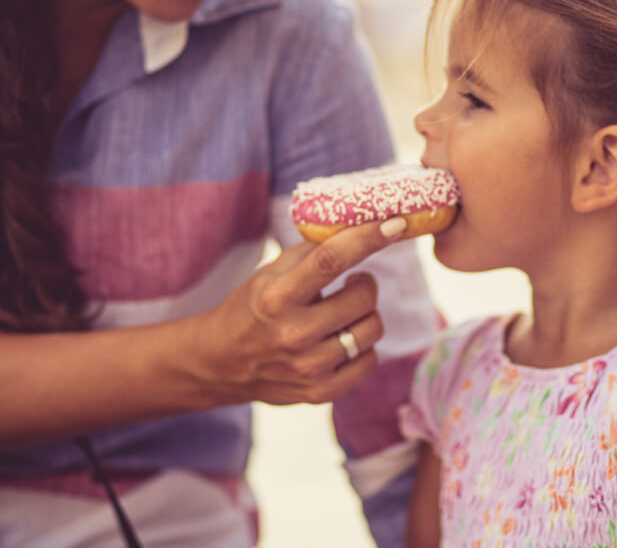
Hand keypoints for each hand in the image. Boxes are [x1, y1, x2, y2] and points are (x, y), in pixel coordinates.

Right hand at [187, 218, 405, 406]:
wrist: (221, 363)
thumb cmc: (252, 308)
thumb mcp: (269, 273)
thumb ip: (311, 252)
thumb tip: (357, 227)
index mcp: (277, 297)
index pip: (331, 260)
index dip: (367, 238)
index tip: (395, 224)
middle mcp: (293, 333)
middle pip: (363, 296)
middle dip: (364, 283)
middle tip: (352, 281)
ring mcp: (309, 367)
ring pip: (372, 329)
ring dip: (366, 314)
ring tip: (345, 311)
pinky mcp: (320, 392)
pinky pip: (369, 360)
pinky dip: (363, 346)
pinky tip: (343, 338)